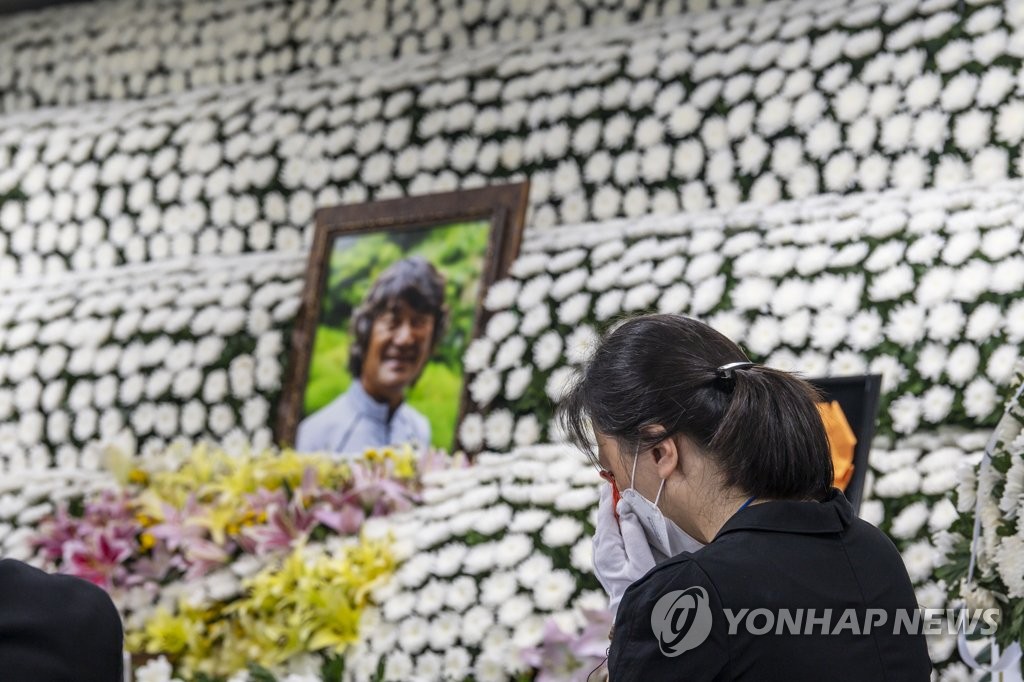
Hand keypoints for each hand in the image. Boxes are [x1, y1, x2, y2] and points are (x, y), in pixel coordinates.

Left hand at [593, 484, 655, 620]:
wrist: (637, 618)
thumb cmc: (643, 589)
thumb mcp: (641, 561)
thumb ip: (633, 533)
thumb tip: (622, 508)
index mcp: (605, 549)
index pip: (605, 516)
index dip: (608, 498)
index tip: (611, 482)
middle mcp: (598, 553)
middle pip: (603, 522)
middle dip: (609, 505)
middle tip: (616, 486)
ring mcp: (600, 561)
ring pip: (604, 530)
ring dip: (611, 516)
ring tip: (619, 501)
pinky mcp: (606, 566)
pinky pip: (607, 540)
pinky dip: (612, 528)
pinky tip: (620, 524)